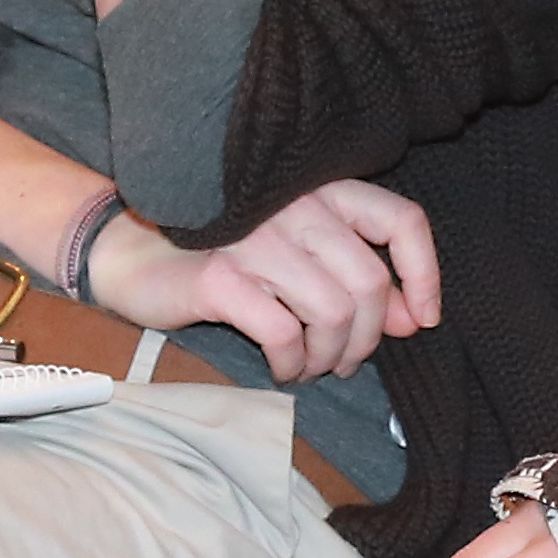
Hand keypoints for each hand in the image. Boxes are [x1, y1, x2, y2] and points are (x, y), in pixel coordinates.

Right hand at [82, 174, 441, 384]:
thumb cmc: (225, 256)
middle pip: (370, 282)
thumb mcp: (299, 259)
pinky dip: (293, 363)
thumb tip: (411, 318)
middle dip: (368, 338)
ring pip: (334, 312)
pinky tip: (282, 367)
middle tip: (346, 361)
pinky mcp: (222, 274)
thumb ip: (355, 279)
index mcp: (322, 190)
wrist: (132, 255)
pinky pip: (285, 332)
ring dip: (330, 357)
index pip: (401, 220)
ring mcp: (257, 237)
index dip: (425, 274)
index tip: (420, 319)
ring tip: (311, 367)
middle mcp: (295, 205)